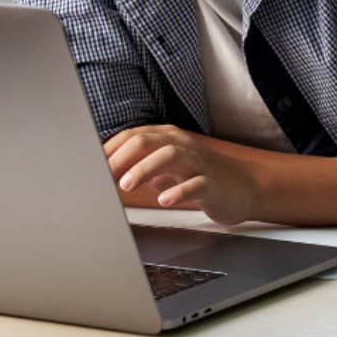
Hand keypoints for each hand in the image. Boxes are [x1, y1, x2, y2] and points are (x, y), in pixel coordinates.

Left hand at [104, 125, 259, 225]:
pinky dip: (178, 191)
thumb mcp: (166, 169)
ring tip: (127, 185)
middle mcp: (181, 144)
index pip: (132, 136)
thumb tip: (108, 173)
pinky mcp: (214, 183)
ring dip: (145, 169)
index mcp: (166, 137)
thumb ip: (140, 167)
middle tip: (104, 177)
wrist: (245, 187)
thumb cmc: (199, 176)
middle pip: (146, 141)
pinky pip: (196, 184)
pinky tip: (164, 200)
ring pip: (170, 155)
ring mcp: (198, 162)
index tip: (92, 166)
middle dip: (121, 158)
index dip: (110, 150)